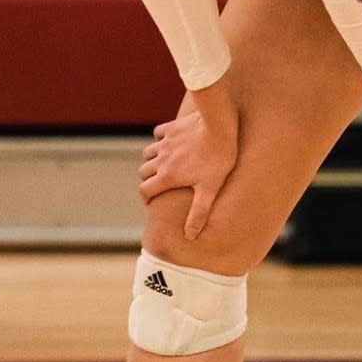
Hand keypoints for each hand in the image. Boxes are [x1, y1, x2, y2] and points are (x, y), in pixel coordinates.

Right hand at [138, 112, 237, 240]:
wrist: (218, 126)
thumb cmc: (217, 159)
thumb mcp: (210, 189)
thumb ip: (198, 213)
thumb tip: (190, 235)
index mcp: (167, 176)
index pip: (145, 190)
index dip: (146, 198)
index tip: (152, 201)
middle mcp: (161, 160)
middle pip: (143, 172)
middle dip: (147, 179)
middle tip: (160, 184)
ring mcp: (165, 143)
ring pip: (147, 153)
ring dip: (152, 160)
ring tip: (164, 165)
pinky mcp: (171, 128)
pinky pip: (158, 134)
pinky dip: (160, 139)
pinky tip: (171, 142)